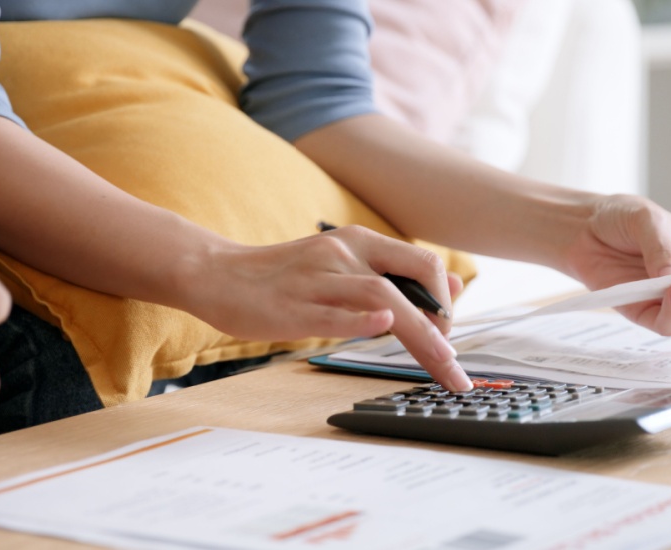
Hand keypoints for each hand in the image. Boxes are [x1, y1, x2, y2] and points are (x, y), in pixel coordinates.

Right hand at [182, 225, 471, 390]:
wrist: (216, 274)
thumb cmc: (281, 278)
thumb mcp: (341, 265)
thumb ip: (392, 275)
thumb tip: (454, 287)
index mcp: (358, 241)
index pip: (422, 263)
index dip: (447, 300)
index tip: (451, 337)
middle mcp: (342, 253)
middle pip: (411, 280)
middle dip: (443, 325)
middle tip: (453, 365)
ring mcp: (317, 278)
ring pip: (381, 296)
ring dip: (419, 332)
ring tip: (440, 362)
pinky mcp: (292, 306)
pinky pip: (333, 312)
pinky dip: (362, 319)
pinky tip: (383, 326)